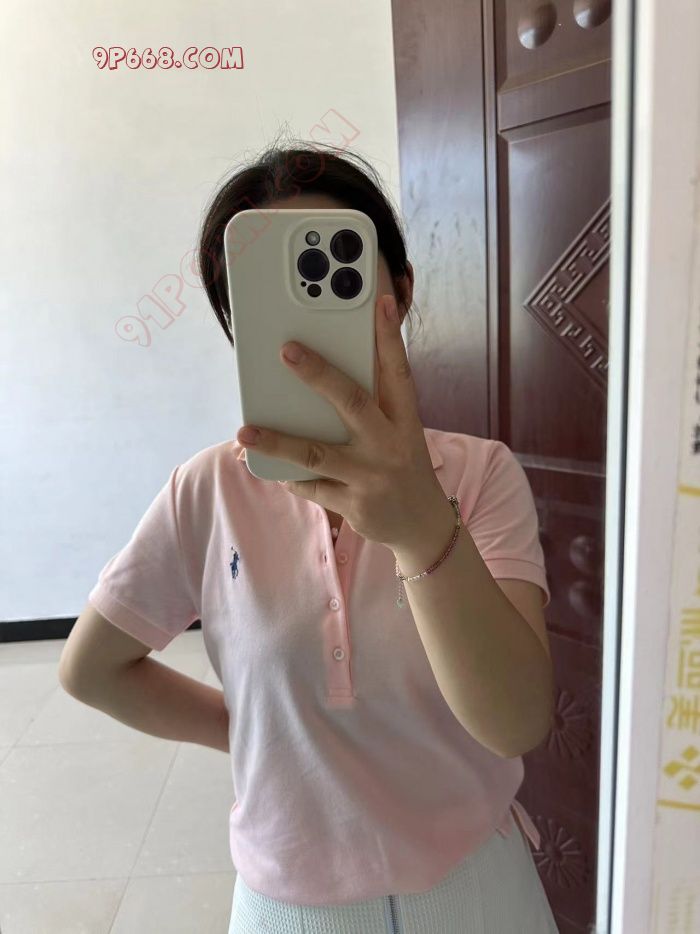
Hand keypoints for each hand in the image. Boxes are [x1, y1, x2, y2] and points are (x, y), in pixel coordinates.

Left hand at [236, 293, 447, 550]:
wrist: (421, 526)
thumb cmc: (401, 467)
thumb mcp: (401, 434)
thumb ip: (375, 407)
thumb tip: (325, 377)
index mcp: (405, 421)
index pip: (398, 372)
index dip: (389, 337)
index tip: (378, 302)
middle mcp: (390, 445)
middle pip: (353, 402)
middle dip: (319, 375)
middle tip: (287, 351)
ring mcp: (371, 476)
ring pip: (317, 454)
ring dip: (278, 442)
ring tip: (244, 432)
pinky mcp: (354, 504)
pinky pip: (310, 486)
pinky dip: (287, 475)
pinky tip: (264, 464)